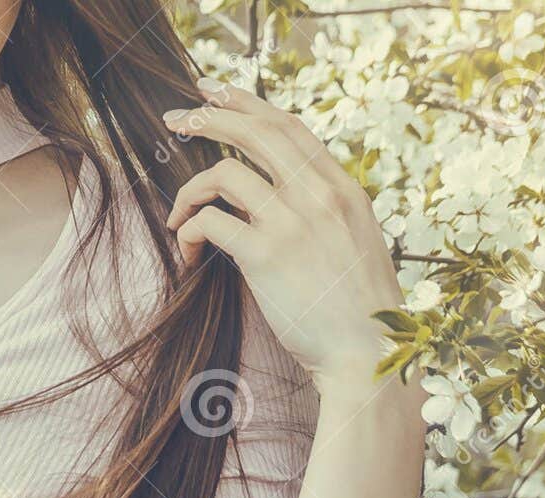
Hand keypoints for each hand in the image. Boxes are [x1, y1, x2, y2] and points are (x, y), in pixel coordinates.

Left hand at [163, 80, 402, 398]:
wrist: (368, 355)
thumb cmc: (362, 311)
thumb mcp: (361, 243)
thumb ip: (330, 211)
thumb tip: (285, 193)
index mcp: (345, 190)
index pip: (290, 127)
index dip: (247, 103)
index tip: (216, 93)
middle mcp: (320, 196)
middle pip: (254, 132)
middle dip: (207, 117)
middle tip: (176, 120)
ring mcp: (293, 223)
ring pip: (223, 173)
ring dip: (189, 188)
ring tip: (179, 215)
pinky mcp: (265, 255)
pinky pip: (209, 220)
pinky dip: (189, 230)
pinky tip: (189, 250)